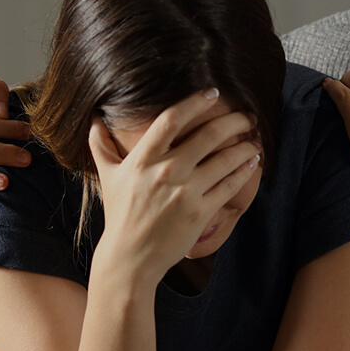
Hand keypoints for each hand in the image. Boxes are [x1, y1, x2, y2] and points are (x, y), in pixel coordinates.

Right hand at [88, 92, 261, 285]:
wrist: (130, 257)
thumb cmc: (120, 214)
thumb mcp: (108, 177)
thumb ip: (101, 146)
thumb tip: (94, 120)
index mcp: (142, 159)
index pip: (171, 119)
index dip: (195, 102)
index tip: (213, 93)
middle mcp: (165, 172)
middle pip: (208, 135)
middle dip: (234, 121)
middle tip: (247, 116)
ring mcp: (185, 192)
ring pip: (225, 160)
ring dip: (245, 146)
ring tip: (255, 140)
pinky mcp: (200, 212)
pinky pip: (229, 186)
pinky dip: (244, 171)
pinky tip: (252, 162)